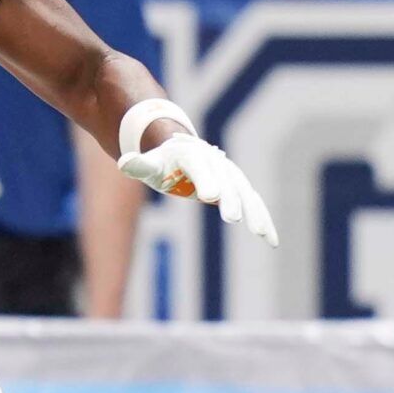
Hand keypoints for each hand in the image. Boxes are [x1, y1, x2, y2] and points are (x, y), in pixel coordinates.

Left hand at [119, 133, 278, 246]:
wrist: (183, 152)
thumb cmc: (163, 163)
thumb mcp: (149, 165)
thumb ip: (138, 165)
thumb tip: (122, 162)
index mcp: (193, 156)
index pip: (200, 168)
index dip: (205, 181)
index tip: (210, 197)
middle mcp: (216, 164)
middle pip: (226, 182)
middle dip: (230, 199)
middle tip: (231, 218)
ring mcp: (231, 176)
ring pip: (246, 194)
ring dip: (254, 212)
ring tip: (260, 233)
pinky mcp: (240, 190)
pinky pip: (254, 205)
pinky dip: (264, 220)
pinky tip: (271, 240)